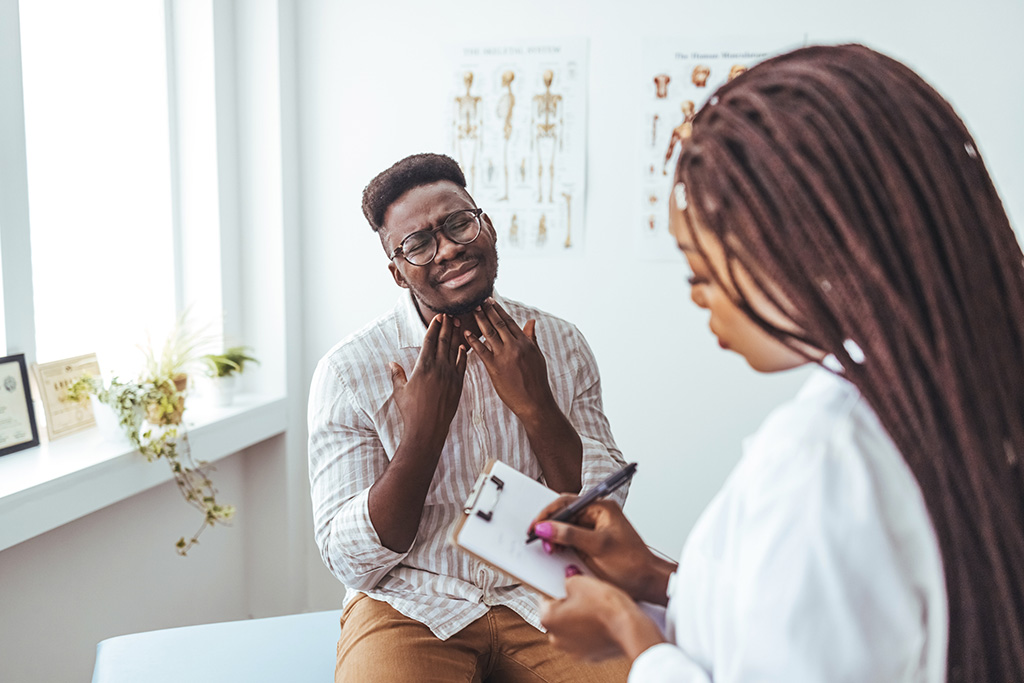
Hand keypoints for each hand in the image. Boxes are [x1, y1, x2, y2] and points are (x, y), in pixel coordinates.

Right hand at [389, 314, 467, 448]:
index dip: (433, 327)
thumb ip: (397, 375)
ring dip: (456, 335)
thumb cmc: (411, 411)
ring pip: (454, 350)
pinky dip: (463, 354)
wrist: (428, 428)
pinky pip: (462, 364)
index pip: (429, 341)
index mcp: (423, 366)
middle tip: (449, 314)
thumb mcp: (400, 391)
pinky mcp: (458, 384)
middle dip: (446, 326)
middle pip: (443, 341)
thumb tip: (392, 363)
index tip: (438, 317)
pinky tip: (464, 346)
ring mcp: (450, 375)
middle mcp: (438, 368)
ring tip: (458, 323)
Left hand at [462, 298, 554, 419]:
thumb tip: (531, 321)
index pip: (509, 322)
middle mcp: (514, 346)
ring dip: (480, 321)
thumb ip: (531, 337)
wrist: (534, 401)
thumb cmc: (537, 380)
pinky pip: (481, 351)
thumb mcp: (537, 356)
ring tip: (472, 311)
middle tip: (478, 301)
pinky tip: (466, 333)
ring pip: (489, 334)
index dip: (499, 310)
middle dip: (487, 311)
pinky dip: (473, 341)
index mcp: (525, 343)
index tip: (490, 301)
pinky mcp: (494, 368)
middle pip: (498, 324)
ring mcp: (504, 356)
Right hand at [529, 496, 675, 604]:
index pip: (567, 502)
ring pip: (566, 528)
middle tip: (540, 541)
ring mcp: (595, 529)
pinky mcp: (593, 543)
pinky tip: (558, 553)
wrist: (648, 583)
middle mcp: (597, 515)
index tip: (535, 526)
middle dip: (550, 526)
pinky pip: (572, 540)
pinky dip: (562, 546)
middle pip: (565, 514)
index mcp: (601, 508)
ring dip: (555, 538)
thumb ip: (569, 535)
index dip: (548, 514)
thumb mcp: (597, 547)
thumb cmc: (631, 564)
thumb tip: (545, 527)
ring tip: (549, 549)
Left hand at [540, 575, 665, 660]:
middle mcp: (556, 639)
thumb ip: (568, 579)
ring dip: (580, 618)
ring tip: (597, 607)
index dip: (556, 586)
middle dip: (569, 604)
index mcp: (548, 619)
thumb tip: (568, 580)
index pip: (544, 597)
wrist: (630, 628)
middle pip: (558, 614)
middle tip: (584, 594)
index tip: (565, 583)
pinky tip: (603, 620)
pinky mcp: (589, 656)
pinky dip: (592, 630)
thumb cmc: (605, 605)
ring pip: (572, 628)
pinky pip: (586, 638)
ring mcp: (573, 650)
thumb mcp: (580, 581)